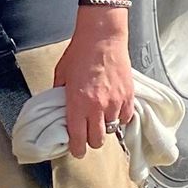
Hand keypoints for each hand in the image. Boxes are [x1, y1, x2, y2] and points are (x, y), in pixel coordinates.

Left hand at [55, 20, 134, 157]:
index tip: (76, 150)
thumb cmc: (80, 52)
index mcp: (77, 103)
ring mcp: (115, 102)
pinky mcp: (128, 96)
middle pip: (97, 141)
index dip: (76, 149)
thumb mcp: (61, 74)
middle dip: (91, 141)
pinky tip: (114, 109)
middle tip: (88, 134)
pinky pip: (126, 117)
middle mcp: (97, 107)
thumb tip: (60, 107)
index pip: (78, 138)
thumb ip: (60, 94)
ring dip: (105, 126)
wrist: (102, 37)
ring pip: (111, 129)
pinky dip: (120, 117)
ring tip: (101, 117)